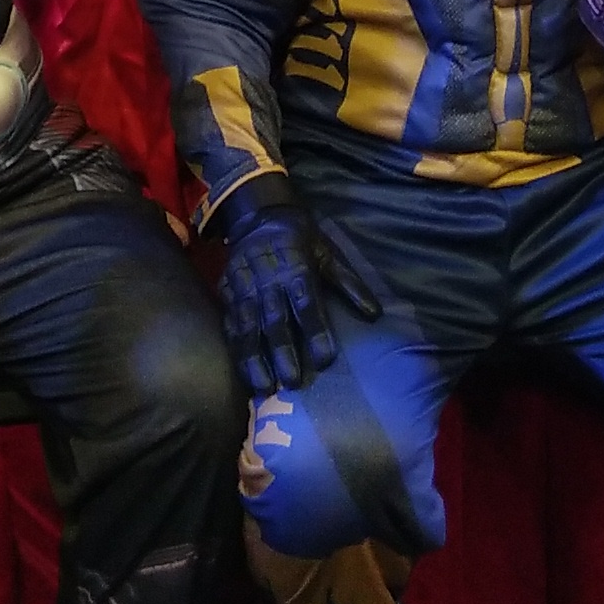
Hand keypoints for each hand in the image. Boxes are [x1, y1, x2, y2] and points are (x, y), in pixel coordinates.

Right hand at [215, 176, 381, 397]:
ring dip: (253, 358)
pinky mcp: (227, 292)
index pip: (307, 304)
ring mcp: (244, 287)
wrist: (259, 216)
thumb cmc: (301, 240)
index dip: (316, 332)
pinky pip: (229, 322)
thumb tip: (376, 315)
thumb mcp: (328, 254)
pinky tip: (241, 370)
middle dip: (282, 352)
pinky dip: (234, 348)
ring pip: (248, 326)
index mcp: (296, 268)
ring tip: (263, 387)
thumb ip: (350, 284)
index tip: (326, 360)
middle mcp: (268, 280)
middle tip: (292, 383)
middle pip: (275, 320)